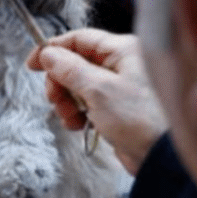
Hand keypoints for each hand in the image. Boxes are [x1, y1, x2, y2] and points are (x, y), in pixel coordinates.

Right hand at [27, 29, 167, 174]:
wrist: (163, 158)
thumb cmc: (141, 119)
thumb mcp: (99, 90)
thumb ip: (70, 69)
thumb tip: (48, 54)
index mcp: (123, 50)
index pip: (80, 39)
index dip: (53, 50)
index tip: (32, 64)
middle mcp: (122, 65)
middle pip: (76, 63)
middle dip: (59, 82)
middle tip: (54, 99)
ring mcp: (119, 88)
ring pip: (79, 86)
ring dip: (66, 101)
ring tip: (70, 117)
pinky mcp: (117, 109)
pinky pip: (88, 104)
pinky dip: (77, 113)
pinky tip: (78, 125)